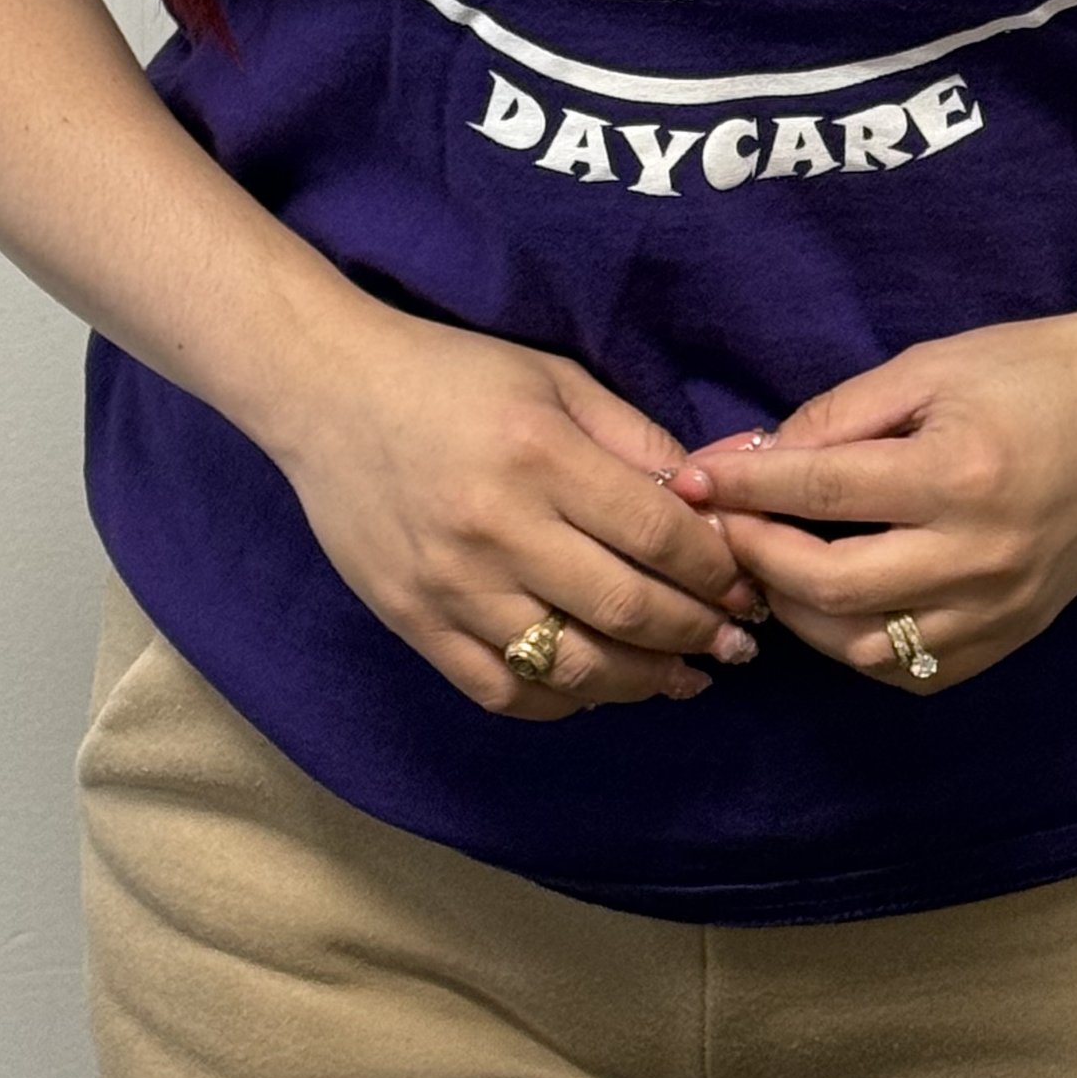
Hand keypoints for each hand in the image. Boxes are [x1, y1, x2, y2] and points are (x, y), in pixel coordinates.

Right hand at [270, 299, 763, 721]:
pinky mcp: (415, 624)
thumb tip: (709, 501)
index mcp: (539, 454)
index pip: (655, 533)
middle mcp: (497, 528)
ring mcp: (452, 587)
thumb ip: (633, 438)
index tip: (749, 585)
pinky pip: (502, 691)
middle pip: (624, 608)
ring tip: (682, 677)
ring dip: (642, 681)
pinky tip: (596, 688)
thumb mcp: (555, 378)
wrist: (326, 394)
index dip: (716, 569)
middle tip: (736, 644)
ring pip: (570, 667)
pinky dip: (561, 702)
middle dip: (695, 633)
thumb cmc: (452, 374)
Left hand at [671, 307, 1076, 694]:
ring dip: (798, 613)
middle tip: (719, 528)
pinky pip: (914, 671)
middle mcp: (976, 555)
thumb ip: (837, 417)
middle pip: (828, 586)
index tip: (691, 480)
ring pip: (863, 646)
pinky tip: (833, 606)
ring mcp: (998, 608)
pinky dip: (858, 646)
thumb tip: (750, 458)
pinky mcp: (1013, 636)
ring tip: (768, 567)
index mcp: (955, 473)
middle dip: (757, 556)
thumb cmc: (1029, 369)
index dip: (742, 488)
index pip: (818, 494)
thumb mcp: (928, 366)